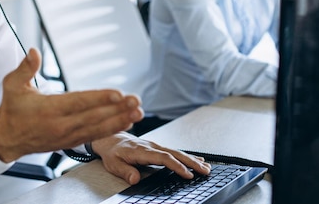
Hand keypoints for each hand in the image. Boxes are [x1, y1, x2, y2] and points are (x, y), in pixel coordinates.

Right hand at [0, 48, 143, 161]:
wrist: (6, 138)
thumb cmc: (11, 109)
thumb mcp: (12, 85)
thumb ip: (25, 67)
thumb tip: (33, 51)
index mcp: (48, 109)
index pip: (79, 102)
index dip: (99, 99)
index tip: (118, 94)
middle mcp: (60, 125)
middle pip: (94, 116)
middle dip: (117, 109)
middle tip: (136, 101)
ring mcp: (67, 135)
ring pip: (98, 128)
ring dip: (120, 120)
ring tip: (138, 112)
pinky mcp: (71, 141)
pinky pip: (95, 135)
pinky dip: (111, 129)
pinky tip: (126, 122)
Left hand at [91, 132, 210, 184]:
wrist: (111, 139)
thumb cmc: (113, 152)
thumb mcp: (113, 164)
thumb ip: (124, 171)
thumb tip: (135, 179)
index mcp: (142, 150)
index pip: (163, 158)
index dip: (176, 166)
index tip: (187, 174)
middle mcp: (151, 146)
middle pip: (175, 153)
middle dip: (191, 162)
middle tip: (205, 171)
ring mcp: (156, 146)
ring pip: (177, 152)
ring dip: (192, 159)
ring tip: (206, 167)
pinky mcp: (157, 148)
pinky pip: (174, 152)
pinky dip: (187, 156)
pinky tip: (197, 160)